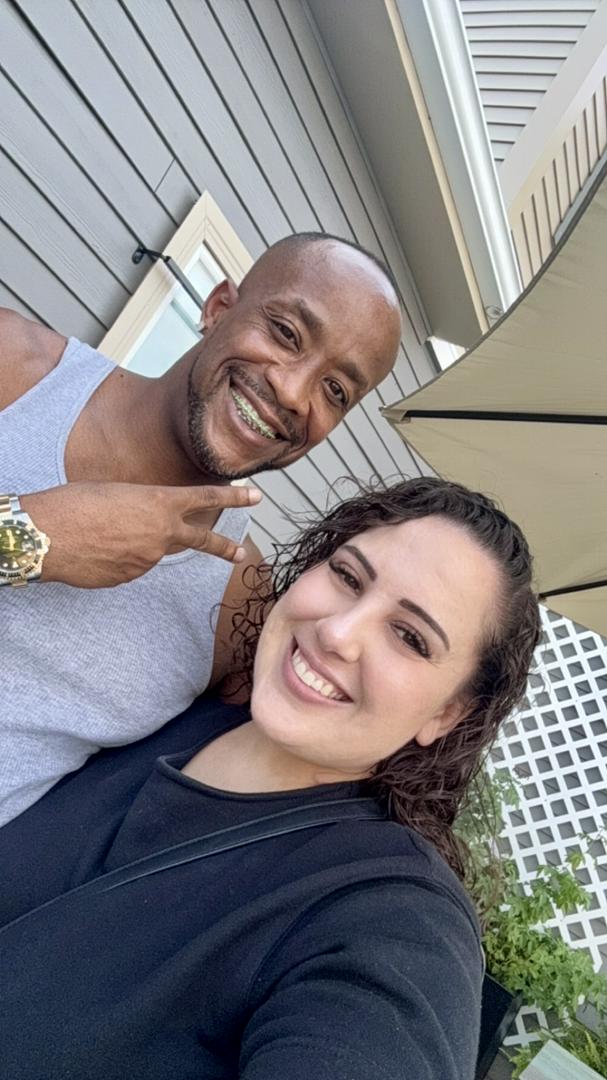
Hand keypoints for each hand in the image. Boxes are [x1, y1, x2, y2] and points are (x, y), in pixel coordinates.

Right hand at [21, 481, 261, 588]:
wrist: (47, 536)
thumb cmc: (76, 503)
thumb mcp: (117, 493)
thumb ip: (142, 506)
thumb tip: (146, 524)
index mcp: (161, 502)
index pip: (206, 498)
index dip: (233, 497)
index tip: (256, 496)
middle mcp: (162, 533)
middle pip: (202, 540)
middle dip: (224, 547)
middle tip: (242, 552)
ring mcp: (149, 560)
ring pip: (152, 551)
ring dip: (136, 544)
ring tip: (102, 533)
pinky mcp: (131, 578)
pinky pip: (131, 566)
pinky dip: (119, 559)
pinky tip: (96, 551)